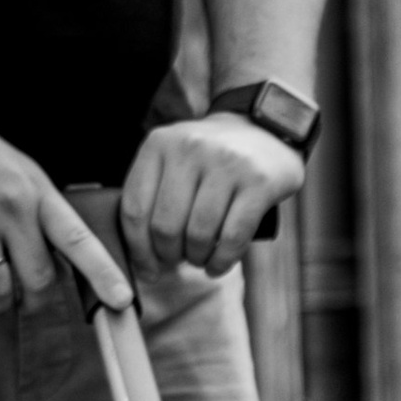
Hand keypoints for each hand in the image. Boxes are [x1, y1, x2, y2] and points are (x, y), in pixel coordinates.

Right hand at [0, 107, 129, 315]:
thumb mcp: (18, 172)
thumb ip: (40, 214)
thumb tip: (63, 264)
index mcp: (34, 192)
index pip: (78, 238)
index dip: (104, 273)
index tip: (124, 301)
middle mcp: (8, 207)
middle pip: (38, 279)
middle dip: (33, 297)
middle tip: (22, 298)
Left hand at [120, 114, 306, 284]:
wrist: (265, 131)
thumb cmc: (210, 161)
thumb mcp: (174, 161)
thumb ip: (152, 197)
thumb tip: (142, 261)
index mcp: (159, 144)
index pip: (135, 209)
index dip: (138, 249)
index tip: (148, 270)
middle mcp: (190, 148)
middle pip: (165, 226)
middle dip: (170, 255)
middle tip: (178, 260)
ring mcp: (227, 163)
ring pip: (199, 234)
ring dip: (197, 258)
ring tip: (200, 259)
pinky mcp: (258, 181)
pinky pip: (232, 237)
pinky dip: (222, 261)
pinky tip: (217, 266)